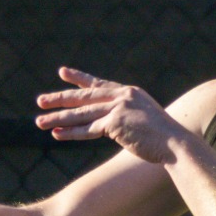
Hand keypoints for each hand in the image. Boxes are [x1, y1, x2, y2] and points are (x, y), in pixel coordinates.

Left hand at [35, 67, 187, 163]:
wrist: (176, 143)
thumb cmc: (162, 137)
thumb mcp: (143, 119)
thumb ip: (124, 117)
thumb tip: (110, 125)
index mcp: (128, 92)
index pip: (98, 84)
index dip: (78, 79)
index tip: (62, 72)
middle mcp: (122, 96)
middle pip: (84, 97)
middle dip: (59, 99)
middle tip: (40, 100)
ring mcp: (118, 108)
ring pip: (81, 114)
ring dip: (58, 118)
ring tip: (39, 122)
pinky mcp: (116, 123)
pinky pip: (88, 129)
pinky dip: (71, 133)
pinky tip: (56, 134)